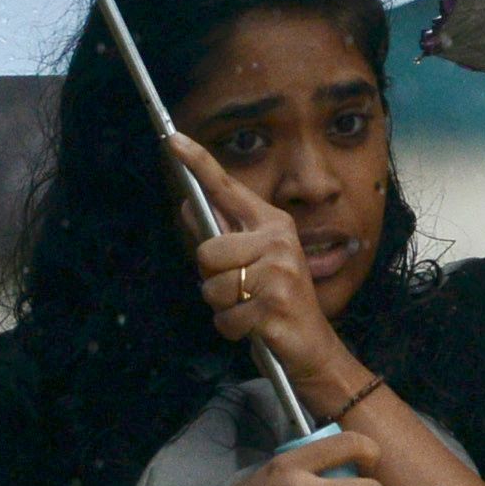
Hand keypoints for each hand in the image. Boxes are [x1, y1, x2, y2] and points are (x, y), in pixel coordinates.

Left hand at [173, 132, 353, 394]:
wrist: (313, 346)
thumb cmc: (277, 302)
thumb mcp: (253, 262)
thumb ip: (221, 237)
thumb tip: (186, 206)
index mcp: (273, 225)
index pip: (227, 188)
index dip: (198, 162)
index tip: (172, 139)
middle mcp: (278, 242)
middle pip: (207, 251)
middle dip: (212, 279)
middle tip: (240, 291)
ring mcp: (278, 273)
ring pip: (212, 288)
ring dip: (222, 308)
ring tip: (249, 310)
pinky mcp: (274, 306)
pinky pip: (224, 318)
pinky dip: (231, 330)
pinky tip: (254, 328)